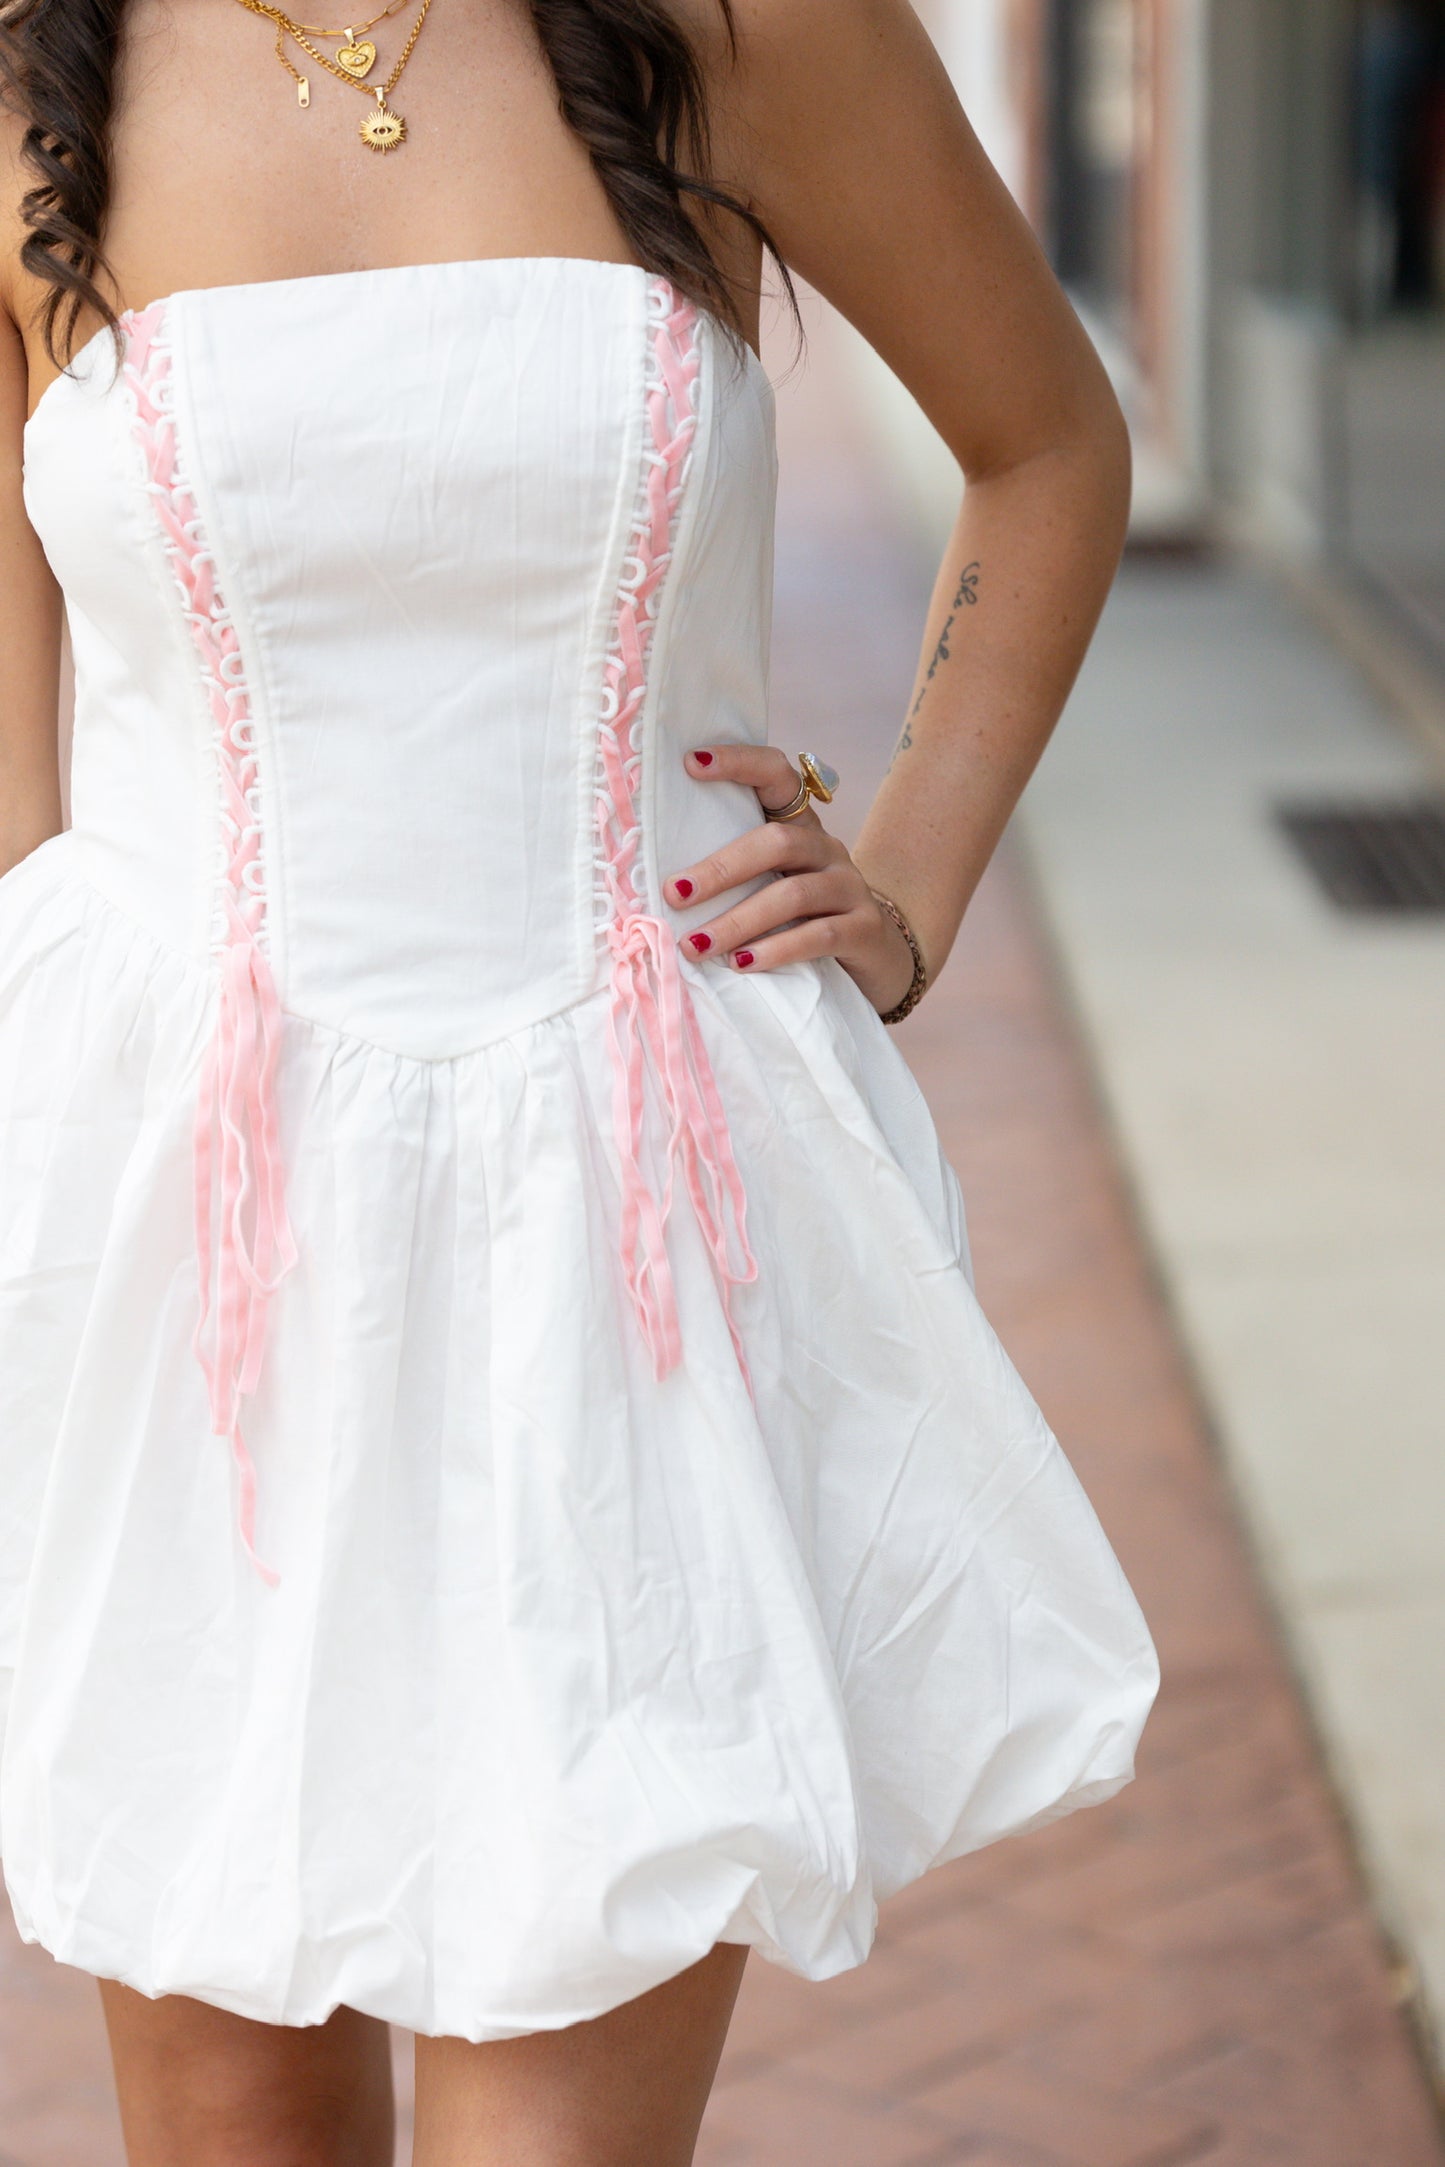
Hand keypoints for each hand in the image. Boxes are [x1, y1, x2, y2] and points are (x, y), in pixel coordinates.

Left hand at [664, 745, 918, 1016]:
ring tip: (697, 945)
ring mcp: (850, 888)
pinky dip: (776, 950)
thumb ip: (735, 878)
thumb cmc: (805, 921)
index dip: (739, 763)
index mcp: (799, 828)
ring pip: (793, 894)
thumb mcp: (772, 889)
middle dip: (720, 869)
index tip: (691, 762)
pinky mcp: (865, 929)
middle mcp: (827, 849)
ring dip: (738, 921)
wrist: (879, 962)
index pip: (776, 776)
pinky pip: (819, 935)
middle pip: (776, 842)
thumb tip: (663, 890)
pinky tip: (743, 964)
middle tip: (675, 895)